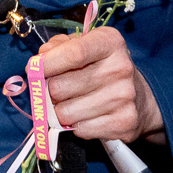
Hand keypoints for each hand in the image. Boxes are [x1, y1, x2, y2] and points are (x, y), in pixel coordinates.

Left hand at [39, 26, 164, 144]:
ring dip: (61, 111)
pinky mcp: (124, 122)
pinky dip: (76, 126)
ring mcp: (124, 96)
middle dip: (50, 91)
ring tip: (71, 103)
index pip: (73, 53)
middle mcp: (120, 67)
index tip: (33, 69)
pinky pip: (80, 130)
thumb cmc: (102, 67)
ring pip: (65, 113)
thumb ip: (58, 47)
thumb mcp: (84, 46)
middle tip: (56, 90)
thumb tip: (38, 60)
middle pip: (61, 87)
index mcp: (110, 42)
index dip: (47, 64)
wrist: (139, 98)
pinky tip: (86, 115)